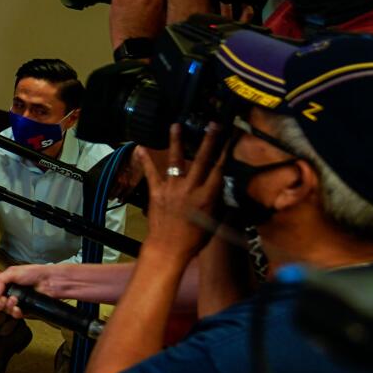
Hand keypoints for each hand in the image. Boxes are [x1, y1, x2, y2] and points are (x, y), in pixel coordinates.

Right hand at [0, 262, 69, 320]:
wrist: (50, 281)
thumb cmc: (34, 273)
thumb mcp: (13, 272)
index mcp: (4, 285)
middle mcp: (9, 294)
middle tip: (2, 300)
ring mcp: (17, 303)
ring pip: (5, 310)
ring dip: (8, 306)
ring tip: (14, 300)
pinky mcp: (25, 310)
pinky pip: (15, 315)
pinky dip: (15, 312)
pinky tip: (19, 308)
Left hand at [136, 124, 224, 260]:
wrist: (168, 248)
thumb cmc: (195, 238)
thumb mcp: (215, 220)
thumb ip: (221, 201)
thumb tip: (229, 187)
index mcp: (208, 195)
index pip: (221, 169)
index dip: (228, 152)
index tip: (233, 137)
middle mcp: (191, 188)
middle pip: (202, 159)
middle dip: (209, 140)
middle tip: (214, 124)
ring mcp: (172, 188)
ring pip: (175, 160)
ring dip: (176, 142)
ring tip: (176, 125)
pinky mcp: (157, 192)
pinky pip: (151, 173)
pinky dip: (145, 160)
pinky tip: (139, 146)